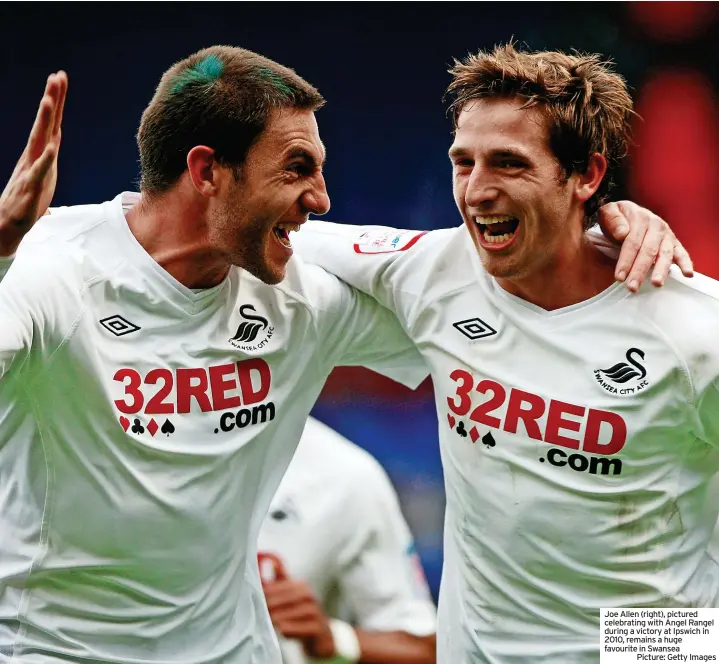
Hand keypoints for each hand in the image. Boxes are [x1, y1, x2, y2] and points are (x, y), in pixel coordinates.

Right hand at [0, 71, 67, 255]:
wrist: (8, 223)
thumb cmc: (28, 199)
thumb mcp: (45, 174)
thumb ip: (48, 157)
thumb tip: (53, 142)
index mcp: (40, 152)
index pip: (51, 122)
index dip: (56, 101)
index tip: (60, 77)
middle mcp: (34, 156)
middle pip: (45, 124)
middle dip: (52, 100)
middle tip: (57, 77)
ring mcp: (31, 169)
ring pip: (39, 141)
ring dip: (44, 121)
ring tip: (48, 100)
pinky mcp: (31, 187)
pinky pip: (39, 171)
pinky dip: (46, 159)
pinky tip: (52, 147)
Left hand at [261, 556, 335, 658]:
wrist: (320, 634)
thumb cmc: (297, 613)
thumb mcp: (288, 596)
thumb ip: (278, 581)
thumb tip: (268, 561)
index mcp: (300, 585)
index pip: (282, 586)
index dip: (268, 591)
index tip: (253, 596)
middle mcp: (310, 596)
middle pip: (289, 598)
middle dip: (272, 604)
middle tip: (257, 611)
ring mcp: (317, 611)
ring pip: (297, 611)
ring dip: (281, 616)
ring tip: (268, 621)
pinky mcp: (320, 628)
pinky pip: (306, 627)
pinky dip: (293, 629)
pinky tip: (282, 630)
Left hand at [597, 200, 693, 291]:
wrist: (629, 211)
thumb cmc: (617, 217)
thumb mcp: (608, 212)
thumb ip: (613, 220)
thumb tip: (622, 233)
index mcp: (640, 218)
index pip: (632, 242)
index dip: (626, 261)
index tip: (619, 277)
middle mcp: (656, 225)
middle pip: (648, 251)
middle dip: (640, 271)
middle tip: (633, 286)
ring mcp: (666, 234)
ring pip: (665, 254)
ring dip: (661, 270)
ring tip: (657, 283)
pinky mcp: (673, 242)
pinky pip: (681, 253)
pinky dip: (685, 263)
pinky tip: (687, 274)